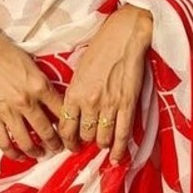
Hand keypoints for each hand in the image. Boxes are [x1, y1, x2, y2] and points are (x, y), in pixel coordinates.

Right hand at [0, 31, 66, 160]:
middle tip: (59, 147)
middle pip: (47, 131)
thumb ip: (43, 84)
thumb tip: (53, 102)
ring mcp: (8, 112)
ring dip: (37, 151)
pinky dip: (13, 153)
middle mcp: (27, 102)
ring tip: (41, 154)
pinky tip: (19, 156)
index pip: (62, 111)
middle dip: (56, 143)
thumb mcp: (32, 65)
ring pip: (27, 142)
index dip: (69, 124)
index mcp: (40, 86)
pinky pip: (4, 142)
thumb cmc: (6, 52)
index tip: (71, 130)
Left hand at [59, 5, 152, 162]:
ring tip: (103, 142)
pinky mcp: (127, 104)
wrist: (124, 35)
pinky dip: (119, 149)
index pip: (65, 128)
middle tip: (90, 141)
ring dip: (102, 144)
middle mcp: (89, 102)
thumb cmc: (101, 47)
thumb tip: (74, 113)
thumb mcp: (79, 69)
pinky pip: (122, 134)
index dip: (67, 141)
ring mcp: (109, 105)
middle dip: (87, 141)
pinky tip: (116, 157)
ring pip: (102, 139)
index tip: (71, 144)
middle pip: (85, 136)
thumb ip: (75, 92)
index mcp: (74, 92)